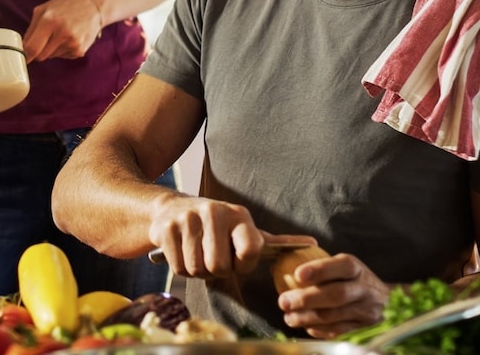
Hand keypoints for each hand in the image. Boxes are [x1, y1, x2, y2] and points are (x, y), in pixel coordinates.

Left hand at [23, 0, 102, 61]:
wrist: (93, 6)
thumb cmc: (66, 6)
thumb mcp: (44, 10)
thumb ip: (30, 29)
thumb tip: (23, 48)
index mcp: (49, 21)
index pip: (32, 48)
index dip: (26, 55)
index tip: (23, 56)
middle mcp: (62, 33)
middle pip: (40, 56)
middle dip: (39, 51)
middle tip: (44, 39)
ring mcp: (72, 43)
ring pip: (51, 57)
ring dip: (51, 49)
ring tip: (61, 34)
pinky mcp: (80, 50)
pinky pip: (63, 57)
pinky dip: (63, 50)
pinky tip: (69, 38)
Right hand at [147, 195, 315, 278]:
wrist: (171, 209)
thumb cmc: (216, 227)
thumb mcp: (244, 229)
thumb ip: (276, 241)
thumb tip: (312, 243)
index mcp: (238, 215)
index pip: (251, 250)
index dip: (244, 263)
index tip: (238, 258)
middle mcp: (214, 212)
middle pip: (220, 267)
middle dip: (216, 270)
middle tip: (213, 256)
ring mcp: (188, 218)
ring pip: (198, 269)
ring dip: (197, 270)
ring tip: (197, 252)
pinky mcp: (166, 228)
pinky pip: (178, 267)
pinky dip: (180, 267)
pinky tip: (182, 250)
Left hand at [276, 252, 388, 338]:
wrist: (386, 303)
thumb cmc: (352, 280)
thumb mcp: (341, 267)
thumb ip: (316, 266)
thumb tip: (278, 265)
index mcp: (356, 269)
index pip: (341, 266)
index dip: (320, 269)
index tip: (297, 274)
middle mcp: (365, 290)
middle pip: (337, 295)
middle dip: (307, 299)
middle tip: (283, 301)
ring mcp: (366, 313)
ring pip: (335, 317)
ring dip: (308, 318)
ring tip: (289, 317)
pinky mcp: (364, 331)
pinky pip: (339, 332)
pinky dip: (320, 330)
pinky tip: (305, 327)